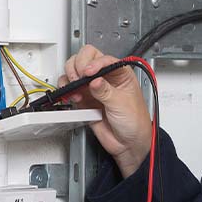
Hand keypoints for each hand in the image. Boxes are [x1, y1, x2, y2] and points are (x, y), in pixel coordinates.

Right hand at [59, 45, 152, 177]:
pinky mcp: (84, 99)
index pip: (103, 58)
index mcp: (121, 74)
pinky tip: (73, 96)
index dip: (94, 63)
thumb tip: (94, 80)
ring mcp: (93, 88)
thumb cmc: (135, 122)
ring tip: (75, 87)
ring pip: (74, 71)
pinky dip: (66, 90)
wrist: (128, 143)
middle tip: (79, 78)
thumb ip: (106, 91)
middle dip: (78, 66)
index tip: (88, 72)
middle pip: (85, 58)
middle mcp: (106, 78)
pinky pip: (69, 89)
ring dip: (70, 76)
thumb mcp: (121, 104)